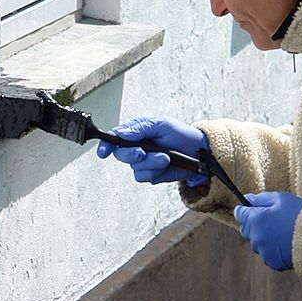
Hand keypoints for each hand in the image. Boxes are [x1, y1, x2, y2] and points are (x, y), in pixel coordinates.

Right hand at [95, 116, 209, 186]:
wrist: (197, 151)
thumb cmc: (180, 134)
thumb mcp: (161, 124)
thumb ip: (140, 128)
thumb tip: (122, 133)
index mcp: (136, 133)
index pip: (114, 138)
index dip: (106, 145)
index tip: (104, 151)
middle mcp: (136, 148)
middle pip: (121, 155)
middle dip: (132, 154)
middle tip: (143, 151)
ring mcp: (143, 162)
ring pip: (135, 167)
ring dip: (151, 163)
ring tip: (166, 157)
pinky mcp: (151, 174)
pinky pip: (144, 176)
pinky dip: (155, 171)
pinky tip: (165, 165)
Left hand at [234, 191, 301, 270]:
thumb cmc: (300, 214)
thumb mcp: (281, 199)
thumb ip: (261, 199)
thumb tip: (247, 199)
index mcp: (256, 219)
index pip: (239, 213)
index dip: (246, 209)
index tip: (253, 208)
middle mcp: (256, 237)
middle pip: (246, 229)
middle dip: (254, 224)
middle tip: (272, 219)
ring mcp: (263, 251)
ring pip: (256, 243)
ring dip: (263, 237)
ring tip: (281, 232)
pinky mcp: (272, 261)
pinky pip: (266, 254)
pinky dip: (272, 249)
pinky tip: (285, 243)